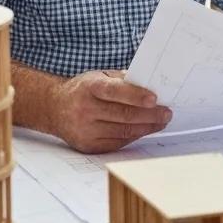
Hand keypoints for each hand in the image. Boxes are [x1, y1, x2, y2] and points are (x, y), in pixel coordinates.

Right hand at [51, 69, 171, 153]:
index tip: (155, 99)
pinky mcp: (88, 146)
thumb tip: (149, 85)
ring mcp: (86, 130)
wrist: (55, 108)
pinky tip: (145, 130)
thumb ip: (122, 79)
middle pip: (123, 115)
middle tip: (166, 113)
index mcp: (89, 87)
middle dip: (149, 115)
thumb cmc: (84, 89)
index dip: (136, 96)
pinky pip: (117, 143)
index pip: (115, 92)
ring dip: (146, 127)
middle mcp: (85, 109)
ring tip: (161, 122)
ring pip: (123, 131)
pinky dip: (134, 136)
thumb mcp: (100, 76)